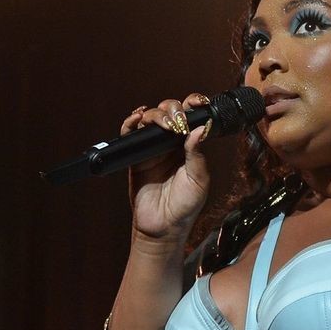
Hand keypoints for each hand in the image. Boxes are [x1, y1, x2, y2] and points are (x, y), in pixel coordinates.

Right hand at [121, 93, 214, 242]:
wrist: (163, 227)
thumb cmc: (185, 206)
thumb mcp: (198, 180)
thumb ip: (197, 155)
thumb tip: (200, 129)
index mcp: (189, 145)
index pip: (191, 117)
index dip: (193, 104)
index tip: (198, 103)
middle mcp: (170, 143)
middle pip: (169, 112)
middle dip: (173, 110)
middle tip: (177, 123)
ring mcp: (151, 148)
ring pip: (150, 118)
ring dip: (155, 115)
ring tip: (162, 124)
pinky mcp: (134, 156)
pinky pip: (130, 134)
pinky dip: (131, 122)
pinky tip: (137, 119)